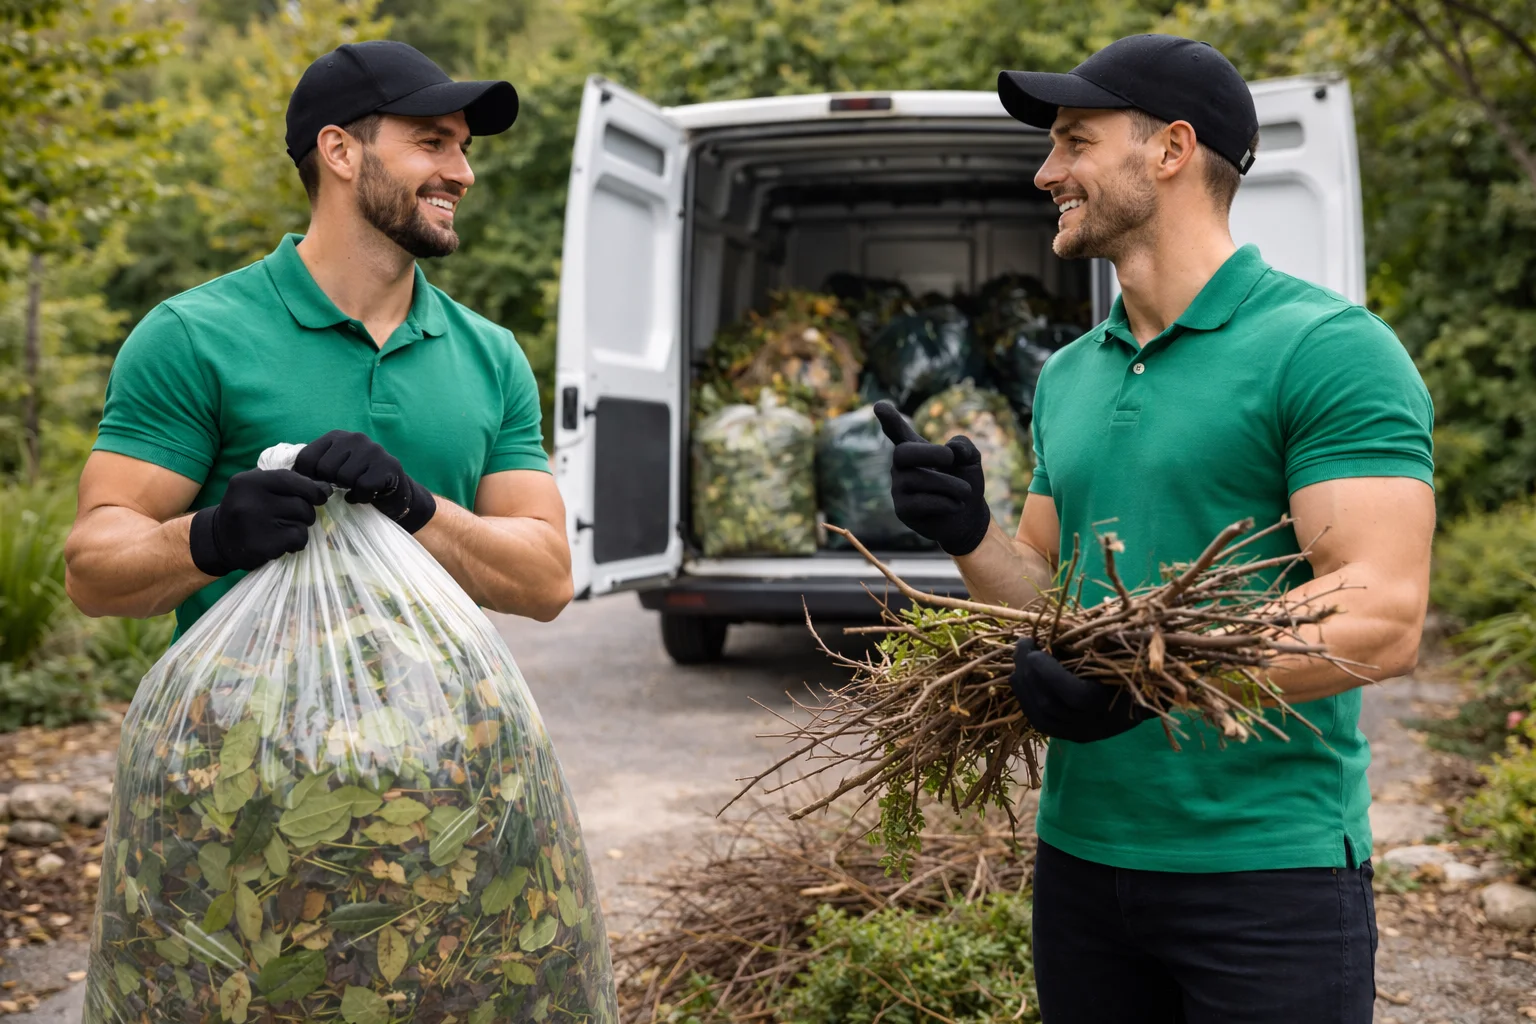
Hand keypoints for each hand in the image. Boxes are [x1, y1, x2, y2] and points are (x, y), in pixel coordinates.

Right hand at [189, 469, 332, 576]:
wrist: (218, 539)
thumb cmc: (246, 509)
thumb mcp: (256, 487)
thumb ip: (286, 482)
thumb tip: (324, 487)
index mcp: (249, 481)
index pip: (292, 480)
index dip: (313, 488)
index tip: (321, 495)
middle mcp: (251, 501)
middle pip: (302, 503)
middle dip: (307, 511)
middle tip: (297, 517)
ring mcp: (256, 524)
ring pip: (302, 522)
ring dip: (301, 527)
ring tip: (285, 529)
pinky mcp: (263, 545)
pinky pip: (298, 539)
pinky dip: (297, 542)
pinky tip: (283, 543)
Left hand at [293, 430, 435, 532]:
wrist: (396, 494)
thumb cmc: (358, 482)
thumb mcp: (334, 469)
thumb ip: (314, 467)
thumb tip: (286, 475)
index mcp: (336, 436)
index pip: (306, 458)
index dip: (309, 479)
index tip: (321, 486)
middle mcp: (355, 438)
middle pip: (324, 468)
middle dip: (331, 484)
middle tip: (343, 486)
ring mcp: (374, 450)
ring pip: (344, 477)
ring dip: (349, 490)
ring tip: (356, 488)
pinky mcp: (388, 465)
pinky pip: (363, 486)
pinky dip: (363, 497)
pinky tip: (368, 495)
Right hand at [873, 400, 991, 556]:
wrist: (968, 516)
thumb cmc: (965, 481)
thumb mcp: (971, 459)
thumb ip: (964, 445)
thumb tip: (951, 448)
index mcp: (915, 449)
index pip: (897, 432)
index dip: (889, 420)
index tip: (879, 406)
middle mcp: (901, 467)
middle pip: (902, 453)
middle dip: (929, 453)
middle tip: (951, 458)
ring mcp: (899, 489)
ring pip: (918, 480)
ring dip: (949, 484)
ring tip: (965, 491)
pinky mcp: (902, 510)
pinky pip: (921, 502)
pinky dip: (946, 502)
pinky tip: (956, 505)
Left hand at [1010, 637, 1154, 742]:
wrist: (1150, 694)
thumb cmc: (1138, 663)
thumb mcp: (1126, 647)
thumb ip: (1104, 640)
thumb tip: (1066, 628)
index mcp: (1116, 704)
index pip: (1074, 695)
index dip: (1049, 672)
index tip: (1036, 648)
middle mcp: (1097, 726)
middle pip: (1050, 706)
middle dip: (1029, 672)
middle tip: (1023, 645)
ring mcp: (1081, 734)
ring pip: (1040, 717)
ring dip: (1024, 685)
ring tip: (1020, 660)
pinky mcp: (1069, 735)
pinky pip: (1041, 722)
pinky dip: (1027, 699)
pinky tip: (1023, 677)